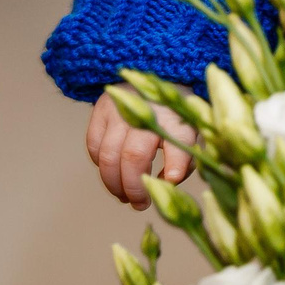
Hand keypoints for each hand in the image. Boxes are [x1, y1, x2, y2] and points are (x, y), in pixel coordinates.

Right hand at [87, 93, 193, 207]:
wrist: (155, 80)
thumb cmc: (175, 117)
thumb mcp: (190, 134)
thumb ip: (184, 160)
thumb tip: (166, 183)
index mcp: (178, 115)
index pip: (179, 138)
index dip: (176, 161)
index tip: (172, 180)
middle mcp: (148, 110)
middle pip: (134, 155)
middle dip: (133, 187)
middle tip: (139, 204)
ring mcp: (121, 109)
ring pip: (108, 155)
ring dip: (113, 184)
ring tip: (124, 196)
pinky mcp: (102, 109)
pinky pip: (94, 146)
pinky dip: (100, 166)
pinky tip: (113, 172)